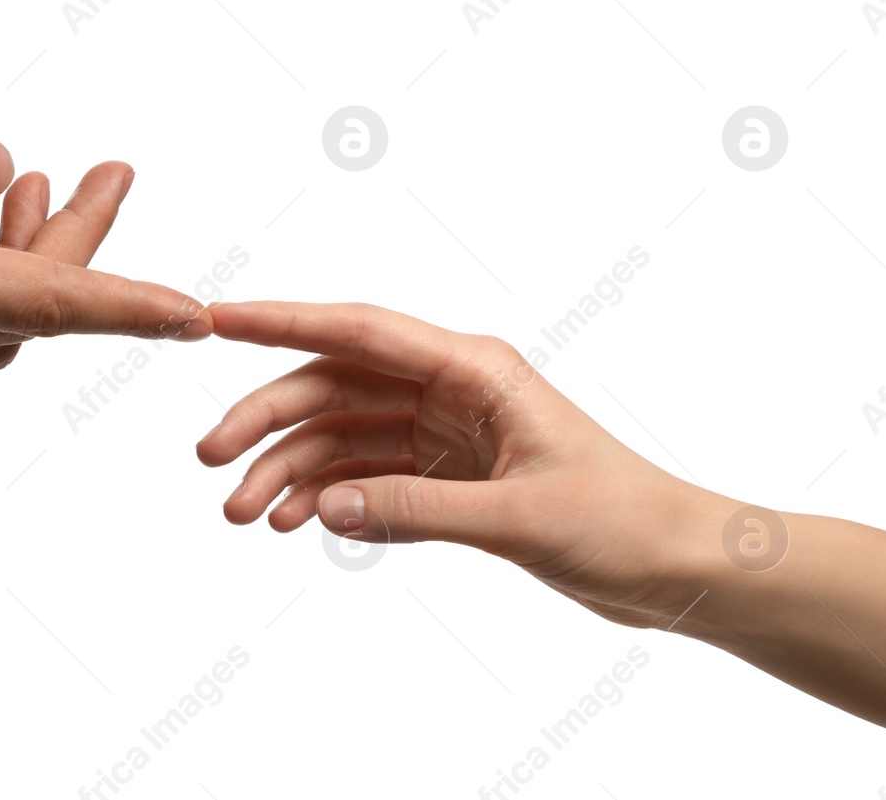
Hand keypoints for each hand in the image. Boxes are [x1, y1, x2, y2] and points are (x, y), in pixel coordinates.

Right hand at [196, 301, 732, 628]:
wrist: (675, 565)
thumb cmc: (623, 523)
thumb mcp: (519, 518)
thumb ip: (418, 511)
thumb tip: (322, 506)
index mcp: (475, 369)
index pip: (359, 331)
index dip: (281, 321)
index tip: (216, 320)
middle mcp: (451, 390)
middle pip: (333, 385)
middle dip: (267, 419)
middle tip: (210, 461)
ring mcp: (445, 432)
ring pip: (341, 435)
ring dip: (287, 469)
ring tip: (241, 514)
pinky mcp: (448, 477)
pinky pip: (366, 477)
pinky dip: (326, 497)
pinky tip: (293, 523)